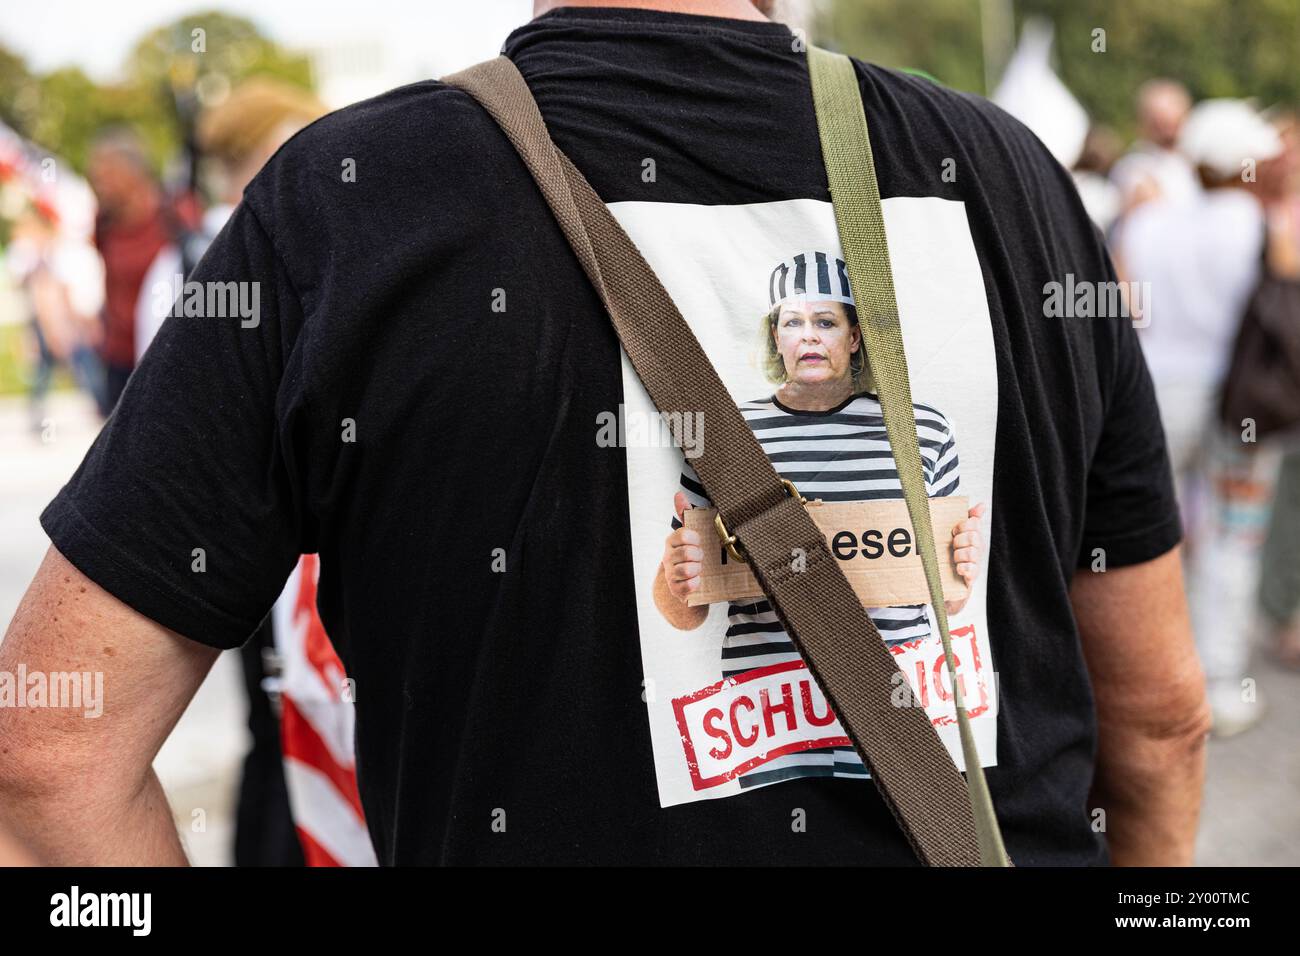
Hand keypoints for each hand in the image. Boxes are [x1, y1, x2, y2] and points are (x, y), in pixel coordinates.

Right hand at [661, 491, 703, 603]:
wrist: (685, 584)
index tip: (699, 542)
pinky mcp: (676, 589)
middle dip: (698, 555)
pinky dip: (695, 583)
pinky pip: (687, 585)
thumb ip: (685, 514)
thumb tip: (679, 495)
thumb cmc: (690, 556)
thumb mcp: (690, 535)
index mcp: (672, 541)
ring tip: (699, 569)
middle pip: (687, 552)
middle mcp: (668, 557)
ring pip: (686, 569)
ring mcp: (671, 574)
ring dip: (697, 569)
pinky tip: (698, 581)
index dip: (695, 538)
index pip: (683, 534)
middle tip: (701, 557)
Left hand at [945, 502, 984, 616]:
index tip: (952, 532)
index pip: (973, 523)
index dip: (960, 527)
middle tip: (952, 547)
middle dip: (959, 541)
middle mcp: (978, 549)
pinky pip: (972, 570)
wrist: (944, 584)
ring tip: (953, 560)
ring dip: (959, 555)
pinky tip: (958, 569)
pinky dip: (964, 568)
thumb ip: (965, 518)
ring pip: (972, 553)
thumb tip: (982, 505)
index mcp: (973, 537)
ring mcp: (976, 563)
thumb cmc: (949, 557)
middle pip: (973, 537)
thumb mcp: (953, 536)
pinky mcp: (972, 578)